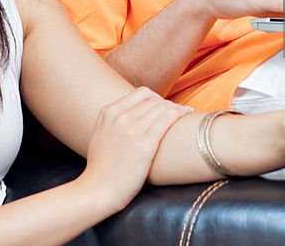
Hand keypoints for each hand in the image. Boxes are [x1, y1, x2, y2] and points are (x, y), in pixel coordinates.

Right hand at [77, 87, 191, 212]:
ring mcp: (132, 130)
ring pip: (162, 107)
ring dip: (177, 108)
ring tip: (185, 113)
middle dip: (169, 103)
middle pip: (154, 100)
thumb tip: (132, 112)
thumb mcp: (101, 134)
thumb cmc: (101, 168)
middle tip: (178, 111)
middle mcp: (120, 117)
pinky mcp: (145, 145)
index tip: (164, 106)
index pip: (141, 93)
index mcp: (109, 112)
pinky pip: (167, 120)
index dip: (157, 98)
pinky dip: (179, 114)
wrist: (98, 190)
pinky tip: (186, 116)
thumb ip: (114, 120)